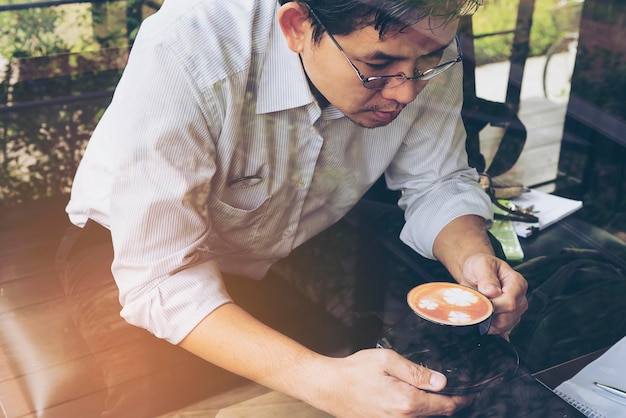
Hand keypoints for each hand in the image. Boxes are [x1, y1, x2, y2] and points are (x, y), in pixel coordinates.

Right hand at [309, 348, 474, 417]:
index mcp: (407, 401)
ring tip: (442, 393)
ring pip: (424, 417)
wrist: (329, 387)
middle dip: (452, 403)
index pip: (445, 405)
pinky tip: (419, 399)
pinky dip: (420, 410)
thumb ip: (416, 371)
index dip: (462, 398)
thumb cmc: (355, 371)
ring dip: (436, 408)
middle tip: (462, 390)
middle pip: (437, 414)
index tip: (474, 391)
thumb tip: (442, 381)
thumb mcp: (387, 360)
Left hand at [458, 253, 527, 335]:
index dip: (494, 306)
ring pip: (504, 326)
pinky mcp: (508, 319)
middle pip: (509, 316)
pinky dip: (489, 328)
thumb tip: (492, 292)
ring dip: (488, 322)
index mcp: (517, 282)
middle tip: (475, 306)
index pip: (510, 302)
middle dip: (489, 314)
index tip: (481, 303)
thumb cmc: (480, 266)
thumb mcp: (481, 265)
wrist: (475, 272)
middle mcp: (519, 297)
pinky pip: (501, 331)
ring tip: (477, 311)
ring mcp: (515, 310)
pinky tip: (481, 322)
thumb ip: (487, 277)